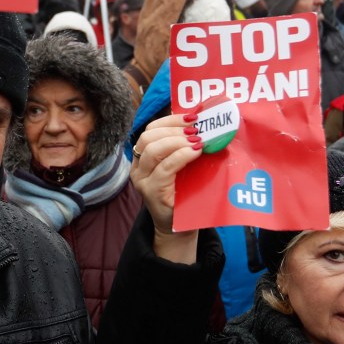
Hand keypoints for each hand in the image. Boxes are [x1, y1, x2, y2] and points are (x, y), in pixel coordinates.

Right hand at [130, 113, 202, 262]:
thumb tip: (205, 123)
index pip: (150, 129)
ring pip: (153, 149)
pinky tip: (195, 152)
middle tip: (197, 130)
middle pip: (149, 136)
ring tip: (197, 141)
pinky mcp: (152, 192)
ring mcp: (143, 180)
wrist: (180, 226)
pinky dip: (181, 156)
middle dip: (175, 129)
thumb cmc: (184, 192)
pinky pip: (165, 168)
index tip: (192, 118)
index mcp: (143, 156)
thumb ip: (185, 146)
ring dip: (178, 141)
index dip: (171, 120)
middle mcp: (138, 167)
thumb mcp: (183, 165)